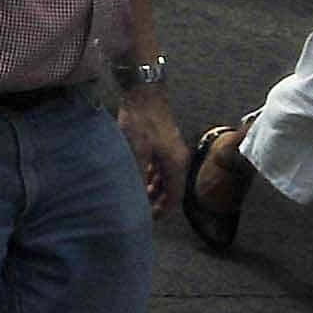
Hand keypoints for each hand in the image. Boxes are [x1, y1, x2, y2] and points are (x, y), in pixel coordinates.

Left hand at [118, 90, 186, 216]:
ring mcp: (171, 151)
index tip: (148, 219)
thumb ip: (137, 174)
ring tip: (136, 195)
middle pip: (170, 189)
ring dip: (152, 188)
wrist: (144, 93)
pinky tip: (138, 177)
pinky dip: (150, 175)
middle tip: (139, 209)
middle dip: (156, 201)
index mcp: (176, 164)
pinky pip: (159, 167)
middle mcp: (178, 159)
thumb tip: (135, 194)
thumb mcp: (136, 150)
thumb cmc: (141, 120)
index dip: (162, 211)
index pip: (174, 197)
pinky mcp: (162, 143)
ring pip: (164, 178)